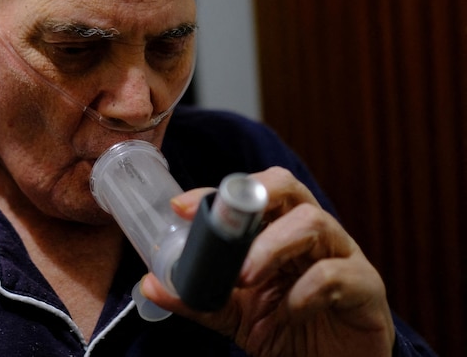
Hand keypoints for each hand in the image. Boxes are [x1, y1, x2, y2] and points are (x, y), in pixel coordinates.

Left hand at [140, 167, 395, 356]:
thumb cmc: (288, 330)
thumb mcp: (234, 313)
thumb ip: (199, 297)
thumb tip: (151, 284)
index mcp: (278, 230)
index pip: (250, 194)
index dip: (217, 193)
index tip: (181, 206)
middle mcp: (311, 233)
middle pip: (288, 187)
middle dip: (252, 198)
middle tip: (222, 233)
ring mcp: (342, 256)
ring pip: (314, 222)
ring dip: (273, 245)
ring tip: (246, 276)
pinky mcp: (366, 288)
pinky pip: (339, 274)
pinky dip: (308, 289)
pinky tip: (289, 310)